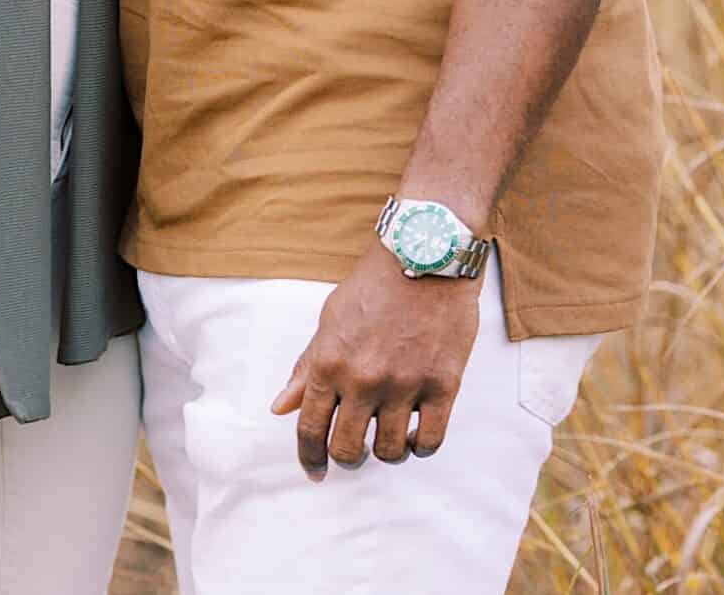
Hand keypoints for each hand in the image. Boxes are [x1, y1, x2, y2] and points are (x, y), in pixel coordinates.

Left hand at [271, 244, 476, 477]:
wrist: (428, 253)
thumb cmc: (376, 283)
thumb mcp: (330, 319)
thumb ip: (306, 366)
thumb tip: (281, 408)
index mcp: (329, 365)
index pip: (310, 430)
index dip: (309, 458)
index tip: (315, 470)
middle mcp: (363, 381)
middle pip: (348, 448)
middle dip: (348, 459)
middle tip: (357, 454)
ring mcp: (405, 384)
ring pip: (390, 450)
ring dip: (387, 454)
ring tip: (391, 442)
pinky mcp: (442, 383)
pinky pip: (431, 439)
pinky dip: (421, 448)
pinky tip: (418, 438)